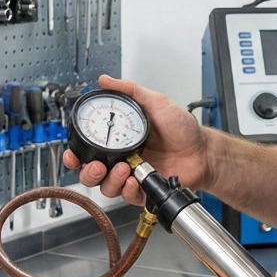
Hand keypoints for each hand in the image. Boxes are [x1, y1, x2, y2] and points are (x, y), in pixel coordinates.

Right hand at [62, 74, 208, 204]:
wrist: (202, 150)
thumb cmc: (182, 128)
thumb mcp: (155, 102)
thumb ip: (130, 91)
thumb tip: (106, 80)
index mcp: (119, 140)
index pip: (89, 150)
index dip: (75, 154)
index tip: (73, 154)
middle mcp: (122, 159)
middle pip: (91, 173)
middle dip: (88, 172)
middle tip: (97, 166)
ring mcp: (132, 175)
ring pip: (106, 187)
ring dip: (109, 180)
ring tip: (123, 169)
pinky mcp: (144, 190)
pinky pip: (127, 196)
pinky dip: (127, 190)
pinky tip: (134, 180)